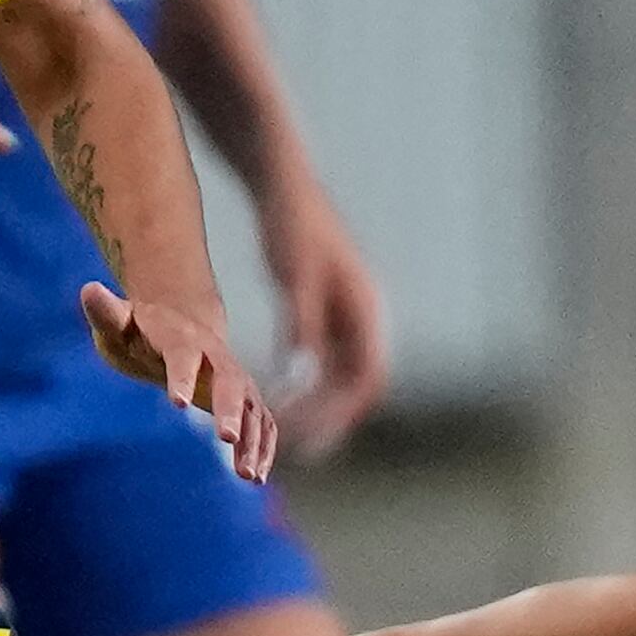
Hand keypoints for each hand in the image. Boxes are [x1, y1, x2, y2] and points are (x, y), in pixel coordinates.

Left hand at [80, 283, 276, 480]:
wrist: (177, 328)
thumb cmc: (139, 331)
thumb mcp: (119, 321)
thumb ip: (106, 312)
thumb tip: (88, 289)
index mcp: (183, 338)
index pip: (183, 354)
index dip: (180, 375)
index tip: (176, 402)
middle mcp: (217, 358)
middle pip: (230, 381)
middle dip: (230, 409)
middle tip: (226, 438)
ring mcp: (236, 379)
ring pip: (253, 407)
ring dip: (252, 440)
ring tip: (246, 476)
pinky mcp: (245, 401)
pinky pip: (261, 423)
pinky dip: (263, 448)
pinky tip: (256, 478)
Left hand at [255, 180, 391, 456]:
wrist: (283, 185)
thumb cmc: (291, 223)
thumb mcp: (295, 273)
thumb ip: (301, 320)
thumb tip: (301, 370)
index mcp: (364, 308)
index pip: (366, 378)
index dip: (343, 414)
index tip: (312, 441)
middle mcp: (362, 318)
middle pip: (353, 385)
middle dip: (326, 420)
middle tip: (289, 449)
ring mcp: (345, 316)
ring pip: (336, 378)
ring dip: (313, 408)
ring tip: (278, 435)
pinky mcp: (323, 314)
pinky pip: (318, 363)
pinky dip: (300, 387)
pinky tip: (270, 401)